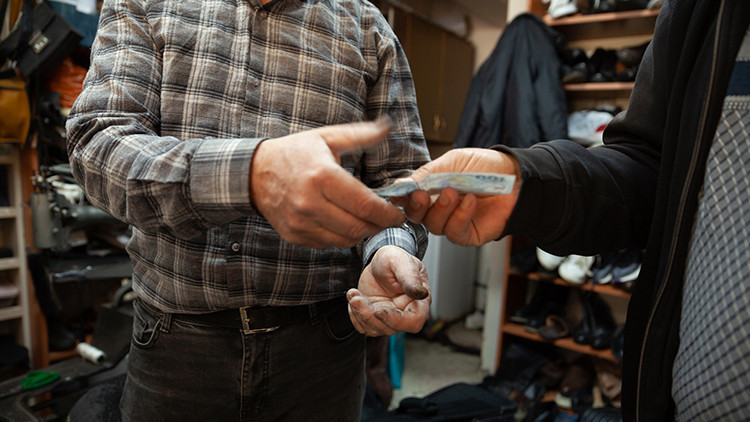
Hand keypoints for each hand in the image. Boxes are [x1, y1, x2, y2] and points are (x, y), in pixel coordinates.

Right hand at [251, 118, 404, 247]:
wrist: (255, 173)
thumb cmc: (294, 153)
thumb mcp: (327, 137)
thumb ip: (360, 135)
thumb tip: (387, 126)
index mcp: (322, 176)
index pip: (364, 205)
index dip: (387, 214)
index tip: (398, 213)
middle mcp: (309, 203)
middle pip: (358, 227)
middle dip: (379, 225)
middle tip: (387, 218)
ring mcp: (300, 222)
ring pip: (345, 240)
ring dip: (362, 233)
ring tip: (368, 220)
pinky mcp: (295, 235)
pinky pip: (328, 244)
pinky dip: (342, 237)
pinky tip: (345, 223)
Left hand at [347, 245, 429, 335]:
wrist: (379, 261)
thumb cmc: (394, 259)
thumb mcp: (401, 261)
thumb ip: (410, 277)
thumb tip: (421, 293)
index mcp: (418, 301)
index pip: (413, 321)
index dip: (396, 320)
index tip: (379, 310)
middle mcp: (404, 313)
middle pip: (390, 328)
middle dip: (369, 315)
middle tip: (357, 298)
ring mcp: (389, 317)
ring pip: (374, 329)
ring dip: (359, 313)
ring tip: (353, 294)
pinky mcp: (374, 318)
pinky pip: (363, 326)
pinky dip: (354, 314)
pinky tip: (354, 297)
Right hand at [395, 148, 520, 246]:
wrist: (516, 177)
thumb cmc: (485, 167)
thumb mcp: (452, 162)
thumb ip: (426, 174)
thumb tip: (401, 185)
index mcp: (431, 189)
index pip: (408, 198)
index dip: (401, 198)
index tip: (398, 194)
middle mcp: (438, 208)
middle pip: (416, 216)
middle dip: (417, 206)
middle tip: (423, 195)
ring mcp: (452, 222)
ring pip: (434, 225)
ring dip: (442, 209)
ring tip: (454, 192)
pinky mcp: (467, 235)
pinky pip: (454, 232)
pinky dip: (460, 216)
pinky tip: (470, 202)